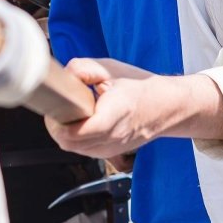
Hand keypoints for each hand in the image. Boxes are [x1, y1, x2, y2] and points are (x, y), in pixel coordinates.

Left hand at [44, 58, 222, 159]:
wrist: (166, 106)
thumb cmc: (140, 88)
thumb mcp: (110, 68)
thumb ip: (82, 69)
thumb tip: (63, 77)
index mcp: (112, 116)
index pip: (73, 133)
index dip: (57, 121)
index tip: (57, 106)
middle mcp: (112, 138)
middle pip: (69, 144)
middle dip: (57, 126)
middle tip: (60, 108)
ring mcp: (111, 149)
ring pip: (74, 149)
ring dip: (66, 133)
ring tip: (72, 113)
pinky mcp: (110, 153)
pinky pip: (84, 150)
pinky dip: (77, 138)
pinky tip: (82, 122)